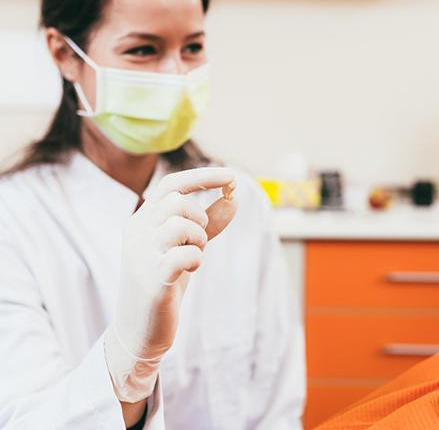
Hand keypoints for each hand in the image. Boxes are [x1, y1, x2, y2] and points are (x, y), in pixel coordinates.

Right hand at [105, 167, 236, 402]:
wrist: (139, 330)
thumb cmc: (164, 282)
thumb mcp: (186, 246)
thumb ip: (209, 223)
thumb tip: (234, 197)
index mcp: (142, 220)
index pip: (171, 185)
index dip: (203, 177)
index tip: (232, 176)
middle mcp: (136, 232)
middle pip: (177, 201)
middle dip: (200, 218)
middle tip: (200, 241)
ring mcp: (140, 255)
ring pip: (179, 224)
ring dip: (198, 239)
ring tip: (195, 255)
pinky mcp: (151, 280)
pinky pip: (183, 254)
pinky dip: (195, 258)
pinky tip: (191, 269)